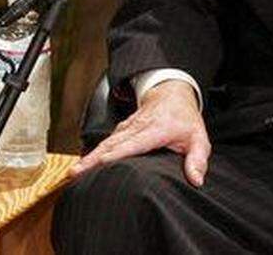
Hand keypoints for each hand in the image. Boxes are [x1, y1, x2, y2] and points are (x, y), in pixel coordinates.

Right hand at [70, 79, 209, 185]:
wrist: (171, 93)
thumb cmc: (184, 119)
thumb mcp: (198, 138)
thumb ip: (198, 159)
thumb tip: (196, 180)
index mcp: (154, 131)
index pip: (132, 144)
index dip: (115, 154)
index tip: (100, 164)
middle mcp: (135, 128)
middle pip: (110, 145)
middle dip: (92, 159)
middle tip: (75, 173)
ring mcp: (126, 127)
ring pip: (104, 143)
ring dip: (88, 157)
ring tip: (74, 172)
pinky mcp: (121, 129)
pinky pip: (106, 141)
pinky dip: (93, 152)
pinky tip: (84, 163)